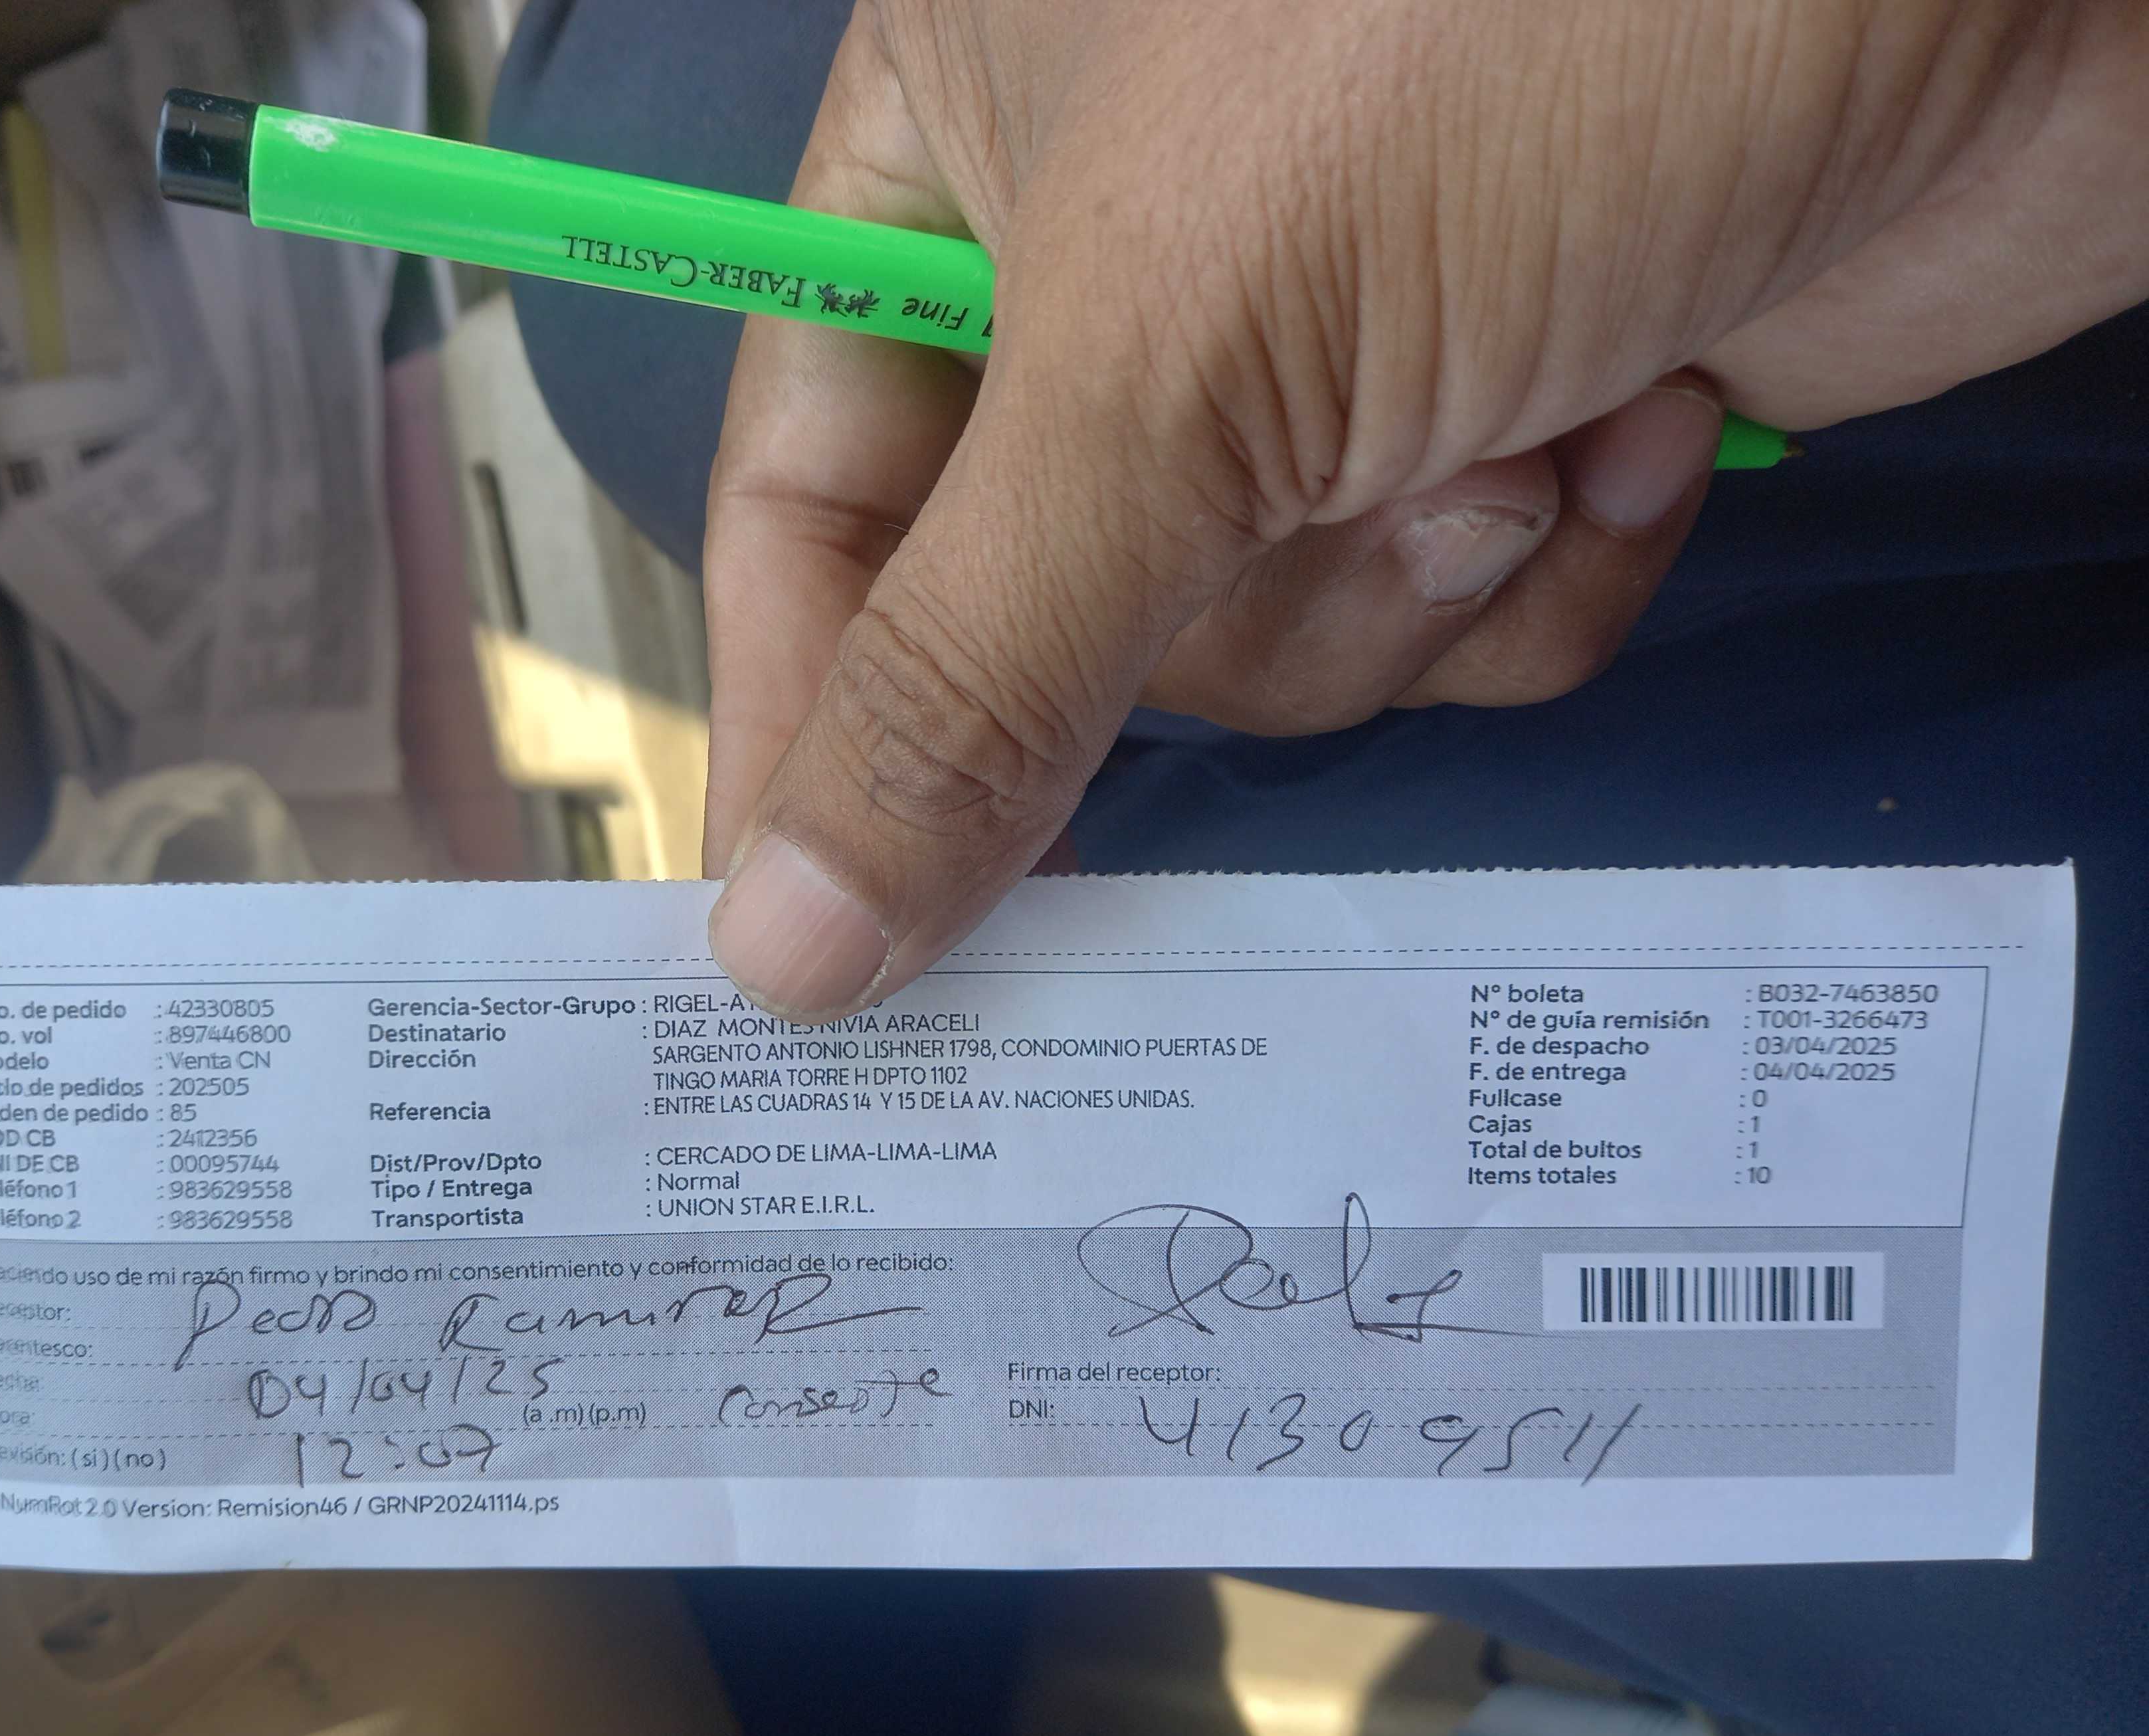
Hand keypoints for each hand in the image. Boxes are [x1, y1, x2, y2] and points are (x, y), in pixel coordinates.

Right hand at [702, 0, 2148, 1018]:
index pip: (809, 485)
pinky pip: (1457, 626)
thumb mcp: (1172, 354)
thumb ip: (969, 672)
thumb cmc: (1510, 42)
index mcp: (968, 140)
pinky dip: (1554, 573)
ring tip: (1523, 423)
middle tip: (1328, 518)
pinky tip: (1648, 415)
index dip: (811, 714)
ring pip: (1269, 638)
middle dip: (1211, 613)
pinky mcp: (1528, 411)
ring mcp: (1342, 338)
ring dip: (1402, 585)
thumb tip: (786, 946)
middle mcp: (1141, 250)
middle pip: (1053, 598)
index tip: (809, 944)